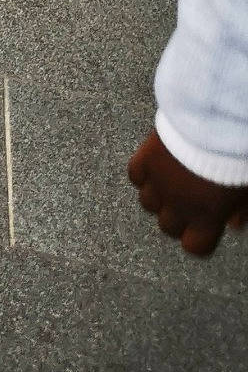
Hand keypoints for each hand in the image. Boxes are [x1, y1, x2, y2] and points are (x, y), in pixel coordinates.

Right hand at [128, 129, 247, 256]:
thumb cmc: (231, 157)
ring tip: (170, 185)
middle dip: (176, 218)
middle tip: (187, 205)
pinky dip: (142, 175)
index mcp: (206, 218)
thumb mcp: (245, 189)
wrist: (211, 124)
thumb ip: (240, 211)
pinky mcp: (145, 159)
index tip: (202, 230)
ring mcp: (158, 182)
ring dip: (157, 197)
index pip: (194, 246)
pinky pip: (135, 175)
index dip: (197, 239)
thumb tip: (234, 225)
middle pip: (166, 226)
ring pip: (147, 202)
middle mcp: (177, 205)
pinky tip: (154, 168)